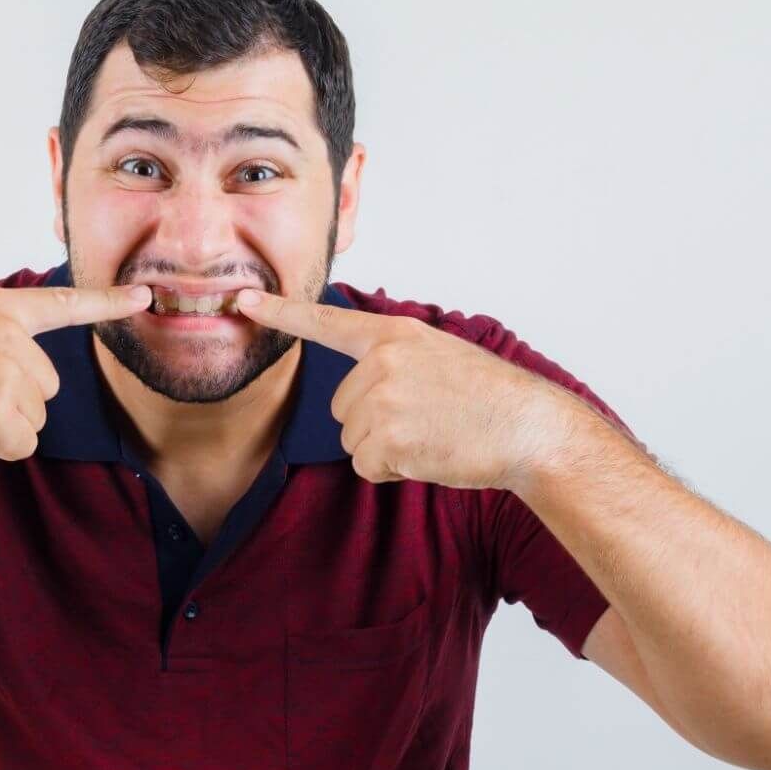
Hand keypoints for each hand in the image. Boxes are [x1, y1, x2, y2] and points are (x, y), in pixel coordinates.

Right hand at [0, 282, 153, 460]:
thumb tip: (28, 370)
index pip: (61, 305)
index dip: (107, 303)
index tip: (144, 299)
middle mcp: (8, 334)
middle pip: (47, 385)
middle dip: (12, 400)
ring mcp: (4, 371)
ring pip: (35, 417)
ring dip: (0, 424)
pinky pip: (21, 443)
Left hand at [233, 288, 592, 489]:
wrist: (530, 428)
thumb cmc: (488, 398)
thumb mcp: (438, 356)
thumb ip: (392, 362)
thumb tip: (359, 392)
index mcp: (394, 335)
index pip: (326, 322)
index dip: (280, 312)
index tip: (241, 299)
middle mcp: (382, 362)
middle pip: (342, 406)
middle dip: (376, 422)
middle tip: (427, 419)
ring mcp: (383, 400)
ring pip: (354, 438)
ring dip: (387, 447)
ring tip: (433, 434)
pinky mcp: (388, 439)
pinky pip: (367, 465)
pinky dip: (394, 470)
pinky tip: (430, 454)